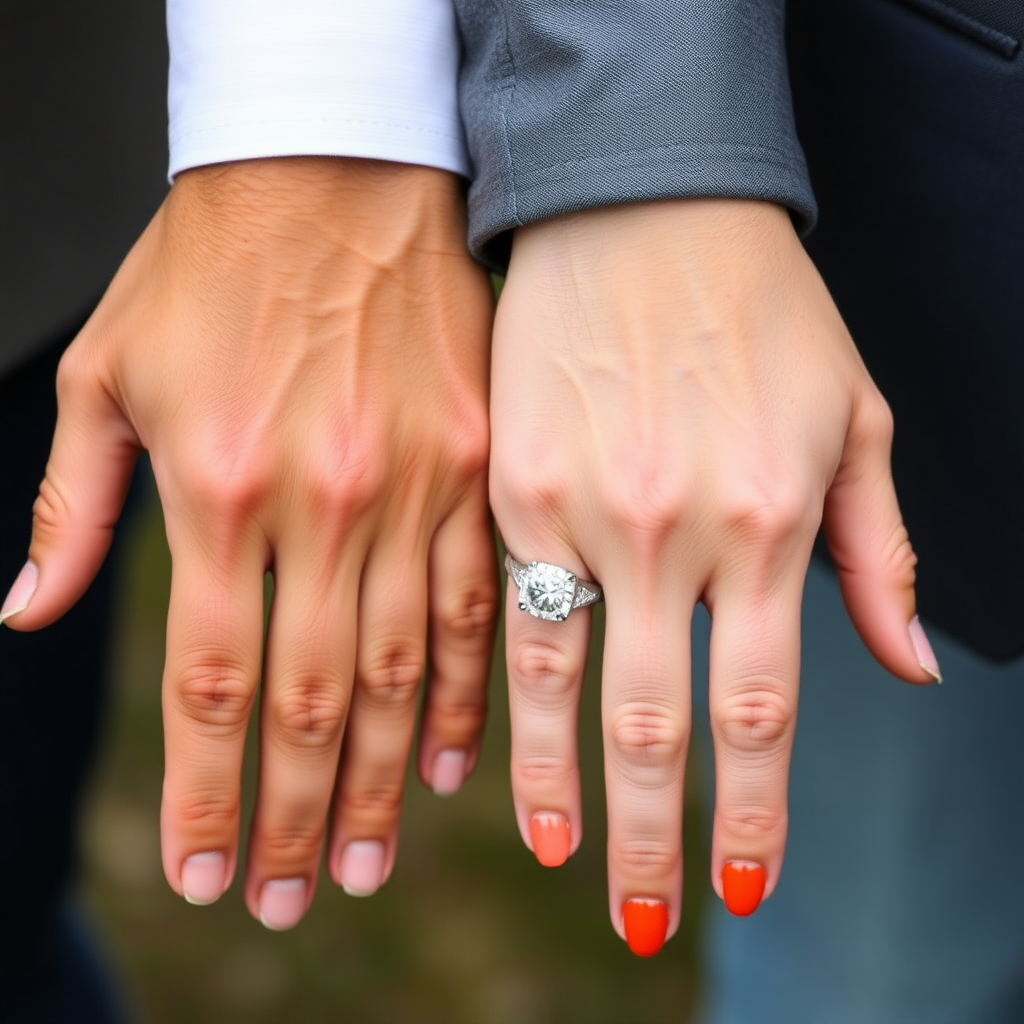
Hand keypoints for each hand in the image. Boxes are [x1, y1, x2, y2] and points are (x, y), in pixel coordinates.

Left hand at [1, 157, 497, 927]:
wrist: (339, 169)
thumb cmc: (213, 261)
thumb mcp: (109, 366)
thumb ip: (74, 503)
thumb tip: (28, 611)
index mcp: (219, 484)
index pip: (213, 684)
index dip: (209, 794)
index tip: (210, 873)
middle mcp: (324, 502)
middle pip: (310, 703)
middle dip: (297, 818)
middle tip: (293, 898)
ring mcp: (415, 488)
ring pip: (400, 672)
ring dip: (380, 781)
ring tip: (364, 862)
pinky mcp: (479, 466)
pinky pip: (478, 603)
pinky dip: (465, 692)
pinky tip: (450, 762)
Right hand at [489, 199, 938, 954]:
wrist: (642, 202)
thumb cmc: (761, 304)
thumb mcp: (853, 415)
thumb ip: (883, 552)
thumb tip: (908, 670)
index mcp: (767, 520)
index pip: (760, 713)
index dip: (750, 816)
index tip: (738, 884)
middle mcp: (668, 530)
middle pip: (659, 725)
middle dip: (653, 841)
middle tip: (642, 922)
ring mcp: (575, 507)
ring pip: (559, 683)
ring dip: (559, 788)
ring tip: (560, 860)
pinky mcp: (506, 481)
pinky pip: (497, 607)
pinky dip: (496, 689)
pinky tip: (489, 745)